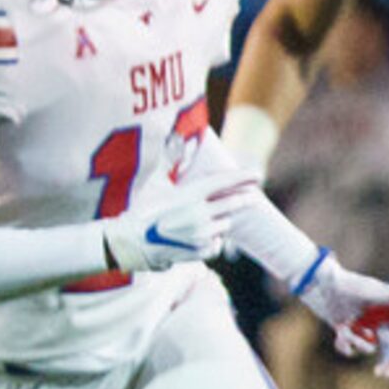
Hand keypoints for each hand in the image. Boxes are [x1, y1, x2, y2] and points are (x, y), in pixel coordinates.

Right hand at [100, 172, 247, 272]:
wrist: (130, 243)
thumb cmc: (141, 212)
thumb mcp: (155, 185)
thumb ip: (169, 161)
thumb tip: (175, 137)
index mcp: (189, 195)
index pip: (223, 183)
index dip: (242, 178)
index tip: (257, 175)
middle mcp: (199, 214)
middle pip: (233, 204)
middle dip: (245, 199)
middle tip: (253, 196)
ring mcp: (202, 234)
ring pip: (225, 225)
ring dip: (221, 222)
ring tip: (203, 221)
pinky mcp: (201, 251)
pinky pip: (217, 244)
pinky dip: (212, 241)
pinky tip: (197, 238)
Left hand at [296, 252, 388, 375]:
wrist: (321, 285)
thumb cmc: (349, 285)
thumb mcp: (371, 292)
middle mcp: (382, 320)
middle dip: (388, 360)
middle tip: (381, 373)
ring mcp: (367, 327)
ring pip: (370, 347)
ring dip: (357, 343)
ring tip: (344, 332)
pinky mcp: (351, 332)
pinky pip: (353, 349)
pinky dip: (345, 345)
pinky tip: (338, 332)